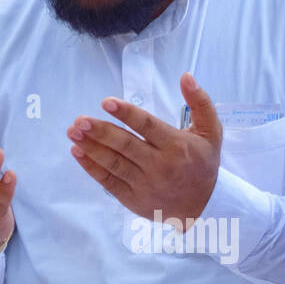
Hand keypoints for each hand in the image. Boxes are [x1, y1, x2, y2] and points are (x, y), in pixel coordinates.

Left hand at [67, 72, 221, 221]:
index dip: (126, 113)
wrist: (205, 207)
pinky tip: (78, 152)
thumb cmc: (204, 164)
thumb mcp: (211, 132)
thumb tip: (186, 76)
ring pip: (113, 163)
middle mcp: (160, 166)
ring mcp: (145, 185)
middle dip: (100, 131)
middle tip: (80, 120)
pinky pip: (109, 182)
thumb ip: (200, 102)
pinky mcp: (134, 199)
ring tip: (73, 132)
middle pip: (125, 145)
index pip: (147, 127)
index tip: (106, 102)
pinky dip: (92, 168)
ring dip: (91, 147)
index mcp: (176, 146)